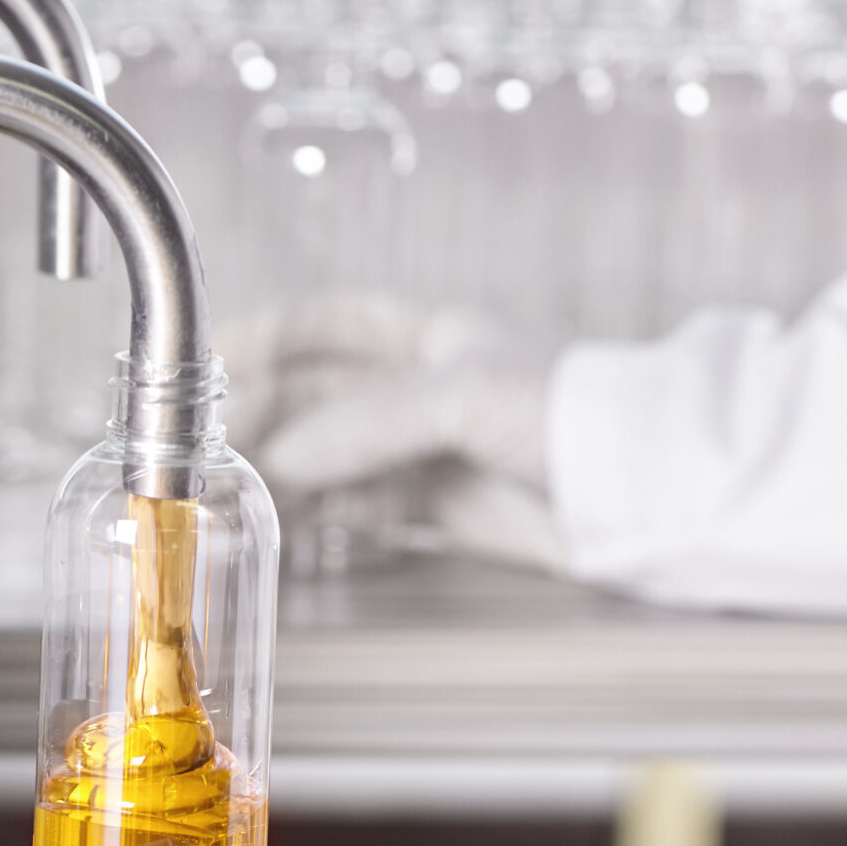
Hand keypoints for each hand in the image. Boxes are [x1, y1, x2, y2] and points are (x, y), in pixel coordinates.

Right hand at [219, 291, 563, 571]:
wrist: (643, 490)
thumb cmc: (576, 414)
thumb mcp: (461, 396)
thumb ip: (366, 424)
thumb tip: (282, 455)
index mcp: (430, 335)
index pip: (325, 323)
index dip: (262, 338)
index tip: (205, 365)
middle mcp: (422, 387)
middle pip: (316, 397)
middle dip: (258, 419)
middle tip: (203, 452)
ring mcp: (429, 449)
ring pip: (330, 455)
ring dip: (278, 472)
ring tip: (226, 495)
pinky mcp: (439, 507)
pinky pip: (358, 505)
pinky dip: (315, 512)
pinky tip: (279, 522)